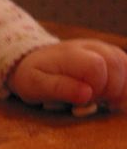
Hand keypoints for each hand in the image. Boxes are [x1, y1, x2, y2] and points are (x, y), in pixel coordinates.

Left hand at [8, 39, 126, 108]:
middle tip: (98, 102)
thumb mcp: (35, 86)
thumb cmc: (33, 76)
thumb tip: (87, 94)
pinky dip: (125, 82)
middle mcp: (89, 46)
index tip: (87, 100)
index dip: (97, 88)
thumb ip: (60, 89)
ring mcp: (101, 48)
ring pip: (124, 63)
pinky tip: (113, 95)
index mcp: (70, 54)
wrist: (32, 61)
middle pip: (116, 64)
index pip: (97, 67)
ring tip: (107, 100)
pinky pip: (126, 64)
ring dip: (122, 86)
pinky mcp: (108, 54)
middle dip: (112, 89)